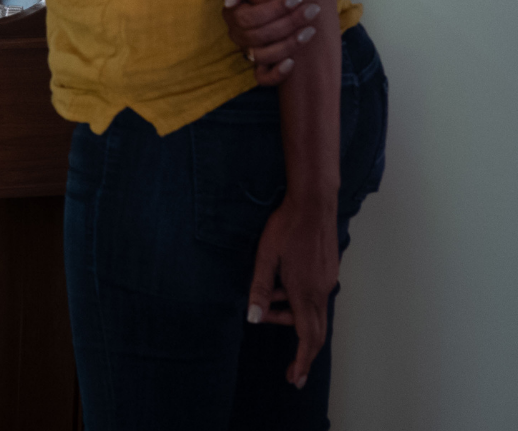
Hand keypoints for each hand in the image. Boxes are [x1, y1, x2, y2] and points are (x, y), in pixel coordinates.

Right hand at [222, 0, 322, 86]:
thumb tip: (231, 2)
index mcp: (232, 15)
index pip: (248, 18)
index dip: (273, 10)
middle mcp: (238, 36)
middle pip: (259, 36)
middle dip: (288, 23)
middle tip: (312, 10)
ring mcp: (249, 51)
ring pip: (263, 56)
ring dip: (288, 45)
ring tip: (310, 31)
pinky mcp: (261, 65)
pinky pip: (263, 78)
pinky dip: (276, 74)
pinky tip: (292, 63)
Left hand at [248, 196, 338, 388]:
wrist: (313, 203)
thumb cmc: (285, 227)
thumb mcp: (264, 257)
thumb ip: (259, 289)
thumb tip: (253, 319)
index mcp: (304, 291)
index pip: (306, 336)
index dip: (301, 360)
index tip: (296, 378)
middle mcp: (321, 290)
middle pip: (315, 332)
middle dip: (303, 353)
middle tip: (291, 370)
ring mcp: (327, 280)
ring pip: (314, 313)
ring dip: (294, 319)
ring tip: (269, 304)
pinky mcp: (328, 270)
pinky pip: (315, 297)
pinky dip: (299, 303)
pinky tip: (282, 287)